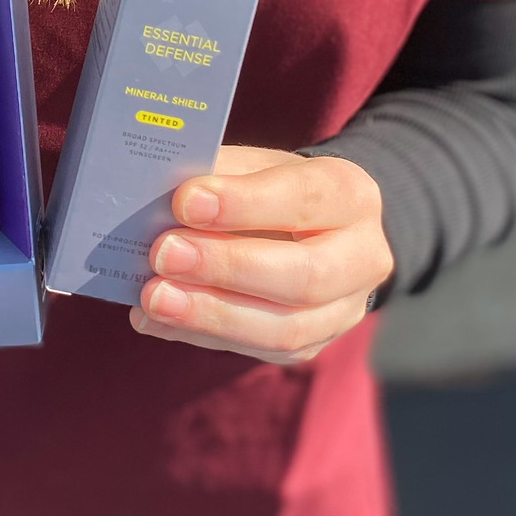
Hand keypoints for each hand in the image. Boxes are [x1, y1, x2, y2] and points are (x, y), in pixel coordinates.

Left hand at [130, 145, 393, 364]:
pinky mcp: (313, 344)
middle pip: (303, 275)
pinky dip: (201, 334)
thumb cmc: (278, 188)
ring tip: (154, 297)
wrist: (322, 228)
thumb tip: (158, 198)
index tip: (185, 200)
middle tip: (164, 254)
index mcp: (350, 195)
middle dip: (227, 267)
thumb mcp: (259, 166)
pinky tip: (157, 319)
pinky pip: (259, 349)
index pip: (302, 198)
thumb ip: (220, 177)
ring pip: (284, 328)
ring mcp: (343, 311)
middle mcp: (361, 257)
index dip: (244, 203)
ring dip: (211, 314)